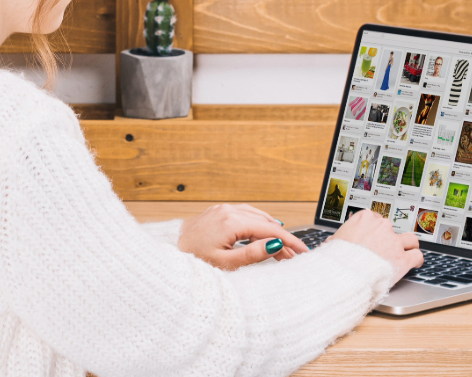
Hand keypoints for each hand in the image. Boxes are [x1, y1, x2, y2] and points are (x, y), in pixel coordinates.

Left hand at [177, 203, 309, 270]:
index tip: (302, 251)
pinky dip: (258, 224)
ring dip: (271, 231)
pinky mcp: (217, 211)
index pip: (270, 230)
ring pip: (256, 216)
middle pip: (265, 222)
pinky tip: (263, 233)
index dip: (289, 241)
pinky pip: (245, 214)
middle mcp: (228, 210)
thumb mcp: (225, 263)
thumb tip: (277, 245)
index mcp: (231, 222)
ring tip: (281, 249)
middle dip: (282, 238)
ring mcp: (222, 209)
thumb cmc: (192, 260)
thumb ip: (253, 254)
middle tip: (294, 256)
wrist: (168, 252)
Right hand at [327, 210, 422, 281]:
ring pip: (411, 239)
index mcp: (365, 218)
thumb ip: (338, 239)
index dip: (375, 229)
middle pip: (391, 228)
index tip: (374, 236)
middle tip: (386, 248)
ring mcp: (394, 242)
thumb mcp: (333, 242)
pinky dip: (417, 260)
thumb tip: (332, 242)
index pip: (375, 218)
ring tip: (408, 251)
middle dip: (389, 238)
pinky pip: (417, 255)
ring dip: (409, 245)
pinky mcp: (403, 259)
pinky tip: (415, 263)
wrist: (345, 272)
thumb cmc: (337, 258)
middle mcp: (382, 227)